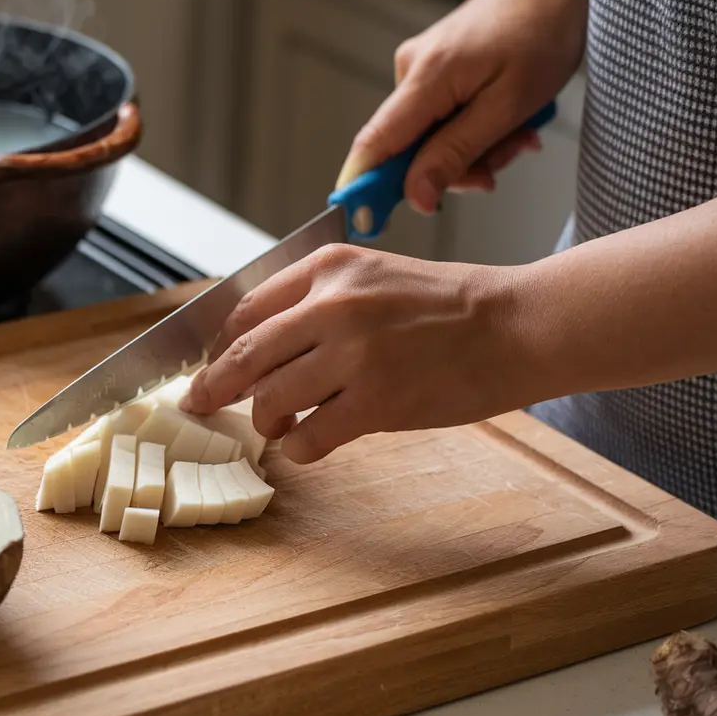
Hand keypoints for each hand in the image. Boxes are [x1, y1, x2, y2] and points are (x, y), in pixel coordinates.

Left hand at [179, 244, 532, 463]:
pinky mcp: (378, 402)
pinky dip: (299, 448)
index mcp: (329, 267)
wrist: (517, 326)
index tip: (207, 365)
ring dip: (265, 420)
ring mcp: (355, 355)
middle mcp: (334, 305)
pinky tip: (308, 444)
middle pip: (245, 355)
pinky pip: (310, 437)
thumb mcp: (375, 278)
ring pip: (271, 399)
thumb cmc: (449, 306)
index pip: (245, 309)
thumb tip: (259, 348)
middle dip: (214, 386)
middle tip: (199, 404)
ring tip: (277, 425)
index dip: (217, 345)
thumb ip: (317, 303)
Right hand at [337, 0, 590, 212]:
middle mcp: (412, 71)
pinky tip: (507, 120)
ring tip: (518, 133)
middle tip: (501, 164)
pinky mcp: (436, 70)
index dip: (362, 188)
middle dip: (455, 167)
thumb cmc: (542, 32)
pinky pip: (443, 119)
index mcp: (426, 78)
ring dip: (475, 149)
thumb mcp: (507, 106)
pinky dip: (475, 129)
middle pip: (408, 150)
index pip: (374, 145)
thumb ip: (456, 153)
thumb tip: (415, 196)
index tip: (359, 223)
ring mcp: (421, 69)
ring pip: (431, 139)